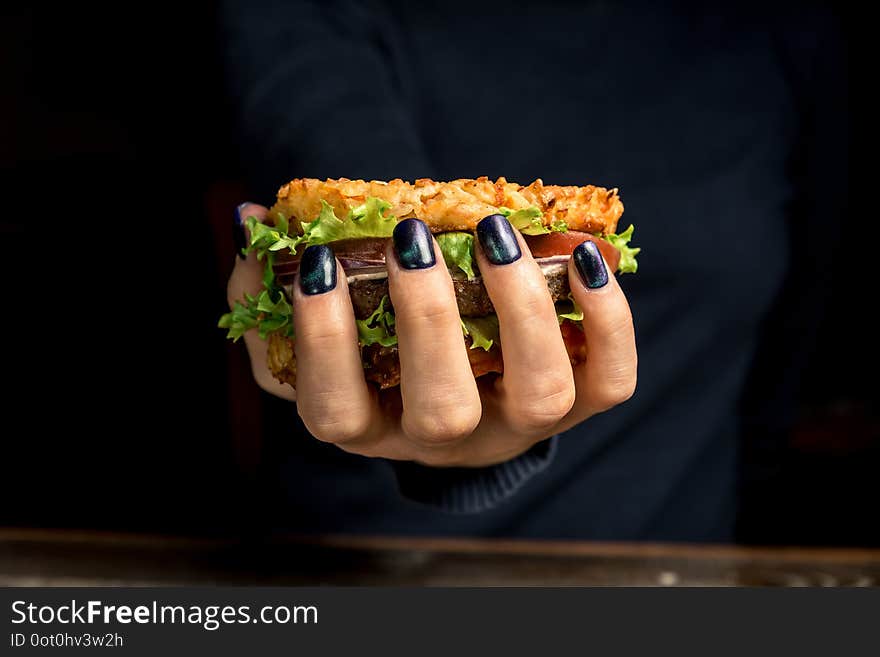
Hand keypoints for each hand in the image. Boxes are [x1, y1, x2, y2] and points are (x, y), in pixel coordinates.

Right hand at [228, 203, 636, 466]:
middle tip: (411, 238)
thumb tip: (252, 226)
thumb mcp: (323, 328)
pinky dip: (611, 321)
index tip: (319, 265)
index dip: (324, 343)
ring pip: (539, 394)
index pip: (336, 411)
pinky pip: (611, 380)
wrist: (470, 376)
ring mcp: (519, 426)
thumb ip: (278, 289)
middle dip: (426, 320)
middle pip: (442, 410)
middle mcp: (448, 439)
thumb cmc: (383, 346)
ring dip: (519, 309)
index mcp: (373, 425)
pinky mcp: (581, 404)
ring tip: (493, 232)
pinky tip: (583, 257)